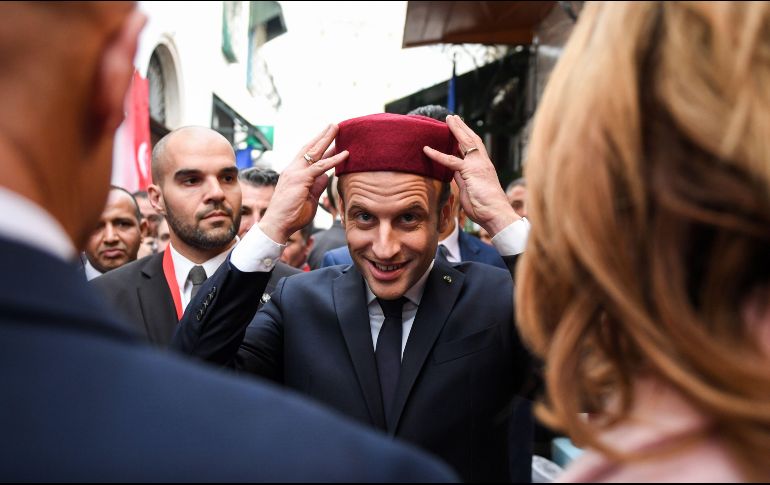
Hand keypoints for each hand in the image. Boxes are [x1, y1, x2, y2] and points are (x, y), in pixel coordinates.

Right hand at [258, 124, 348, 243]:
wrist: (278, 225)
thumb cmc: (292, 214)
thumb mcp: (309, 198)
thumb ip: (317, 185)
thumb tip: (326, 176)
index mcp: (294, 173)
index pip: (307, 155)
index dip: (318, 145)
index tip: (330, 138)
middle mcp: (293, 169)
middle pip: (310, 148)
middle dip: (322, 136)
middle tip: (334, 125)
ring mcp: (296, 173)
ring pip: (314, 152)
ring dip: (327, 139)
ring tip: (338, 128)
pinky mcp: (301, 179)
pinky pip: (320, 167)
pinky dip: (334, 160)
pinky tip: (345, 154)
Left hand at [423, 115, 518, 235]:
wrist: (496, 214)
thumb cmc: (484, 207)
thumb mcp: (470, 190)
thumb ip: (463, 179)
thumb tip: (454, 173)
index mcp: (484, 167)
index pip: (475, 148)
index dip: (467, 138)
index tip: (460, 131)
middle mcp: (482, 163)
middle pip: (472, 140)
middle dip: (462, 128)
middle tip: (453, 118)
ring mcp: (477, 166)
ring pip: (465, 142)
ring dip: (456, 130)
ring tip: (447, 119)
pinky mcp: (470, 172)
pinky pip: (451, 161)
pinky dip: (437, 154)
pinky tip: (427, 149)